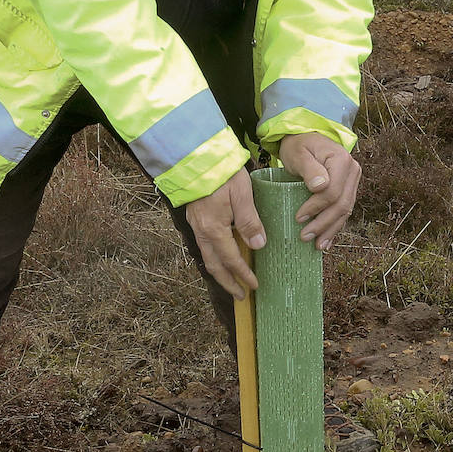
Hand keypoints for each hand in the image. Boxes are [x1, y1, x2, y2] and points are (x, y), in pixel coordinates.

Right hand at [184, 167, 264, 300]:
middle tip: (241, 296)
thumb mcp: (242, 195)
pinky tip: (222, 256)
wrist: (195, 155)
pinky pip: (204, 245)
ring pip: (207, 256)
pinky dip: (214, 257)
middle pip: (214, 265)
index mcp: (214, 229)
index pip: (231, 259)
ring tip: (232, 281)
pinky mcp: (195, 217)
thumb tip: (258, 245)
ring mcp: (196, 225)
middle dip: (228, 282)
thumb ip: (249, 221)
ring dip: (220, 271)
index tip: (254, 285)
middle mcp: (202, 231)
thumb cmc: (222, 173)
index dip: (243, 274)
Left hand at [277, 133, 361, 252]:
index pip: (333, 192)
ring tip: (317, 245)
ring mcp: (353, 181)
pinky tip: (326, 241)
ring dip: (330, 230)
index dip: (316, 207)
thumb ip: (309, 168)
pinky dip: (335, 227)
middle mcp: (353, 171)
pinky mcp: (348, 189)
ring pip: (345, 211)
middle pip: (342, 204)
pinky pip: (344, 211)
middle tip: (305, 236)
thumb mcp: (299, 153)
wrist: (305, 139)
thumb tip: (320, 186)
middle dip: (323, 224)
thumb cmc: (298, 145)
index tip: (298, 217)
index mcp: (342, 161)